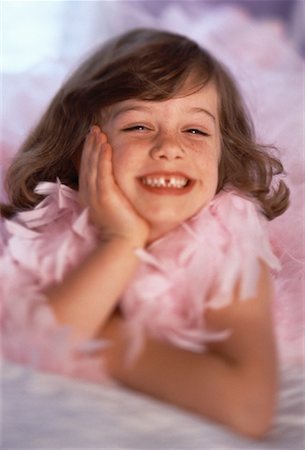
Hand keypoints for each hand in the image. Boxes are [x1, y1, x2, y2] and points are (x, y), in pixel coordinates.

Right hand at [79, 126, 149, 247]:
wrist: (124, 243)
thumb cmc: (125, 228)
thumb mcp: (115, 208)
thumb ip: (114, 194)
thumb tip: (120, 185)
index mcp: (90, 196)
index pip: (88, 169)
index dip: (90, 152)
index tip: (94, 138)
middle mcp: (89, 194)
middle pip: (87, 164)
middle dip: (90, 145)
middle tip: (93, 128)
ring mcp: (95, 195)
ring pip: (92, 165)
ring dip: (94, 146)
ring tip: (98, 131)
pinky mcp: (105, 196)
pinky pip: (102, 171)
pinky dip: (102, 157)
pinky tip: (105, 144)